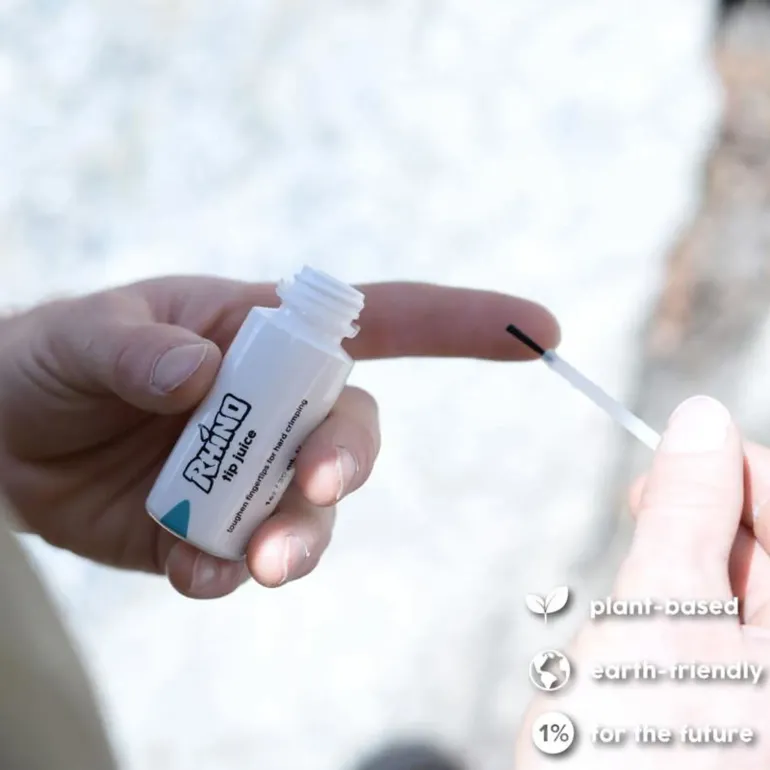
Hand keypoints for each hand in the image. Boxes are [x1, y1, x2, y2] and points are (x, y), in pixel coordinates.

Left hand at [0, 275, 557, 598]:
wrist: (6, 441)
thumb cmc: (54, 361)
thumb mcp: (84, 334)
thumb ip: (138, 348)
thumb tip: (199, 375)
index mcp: (262, 332)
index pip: (382, 318)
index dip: (464, 323)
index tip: (539, 329)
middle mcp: (276, 404)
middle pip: (353, 431)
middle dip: (349, 461)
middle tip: (318, 489)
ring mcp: (253, 472)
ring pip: (312, 509)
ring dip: (299, 538)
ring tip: (257, 564)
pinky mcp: (219, 531)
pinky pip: (249, 558)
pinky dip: (230, 571)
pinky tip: (195, 571)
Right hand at [516, 396, 769, 768]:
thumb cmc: (632, 762)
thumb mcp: (658, 617)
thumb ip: (687, 514)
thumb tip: (700, 421)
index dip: (735, 469)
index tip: (672, 463)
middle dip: (707, 519)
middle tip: (642, 516)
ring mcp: (763, 684)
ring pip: (745, 583)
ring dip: (686, 570)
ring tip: (638, 606)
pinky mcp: (743, 702)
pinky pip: (728, 626)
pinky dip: (682, 611)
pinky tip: (648, 636)